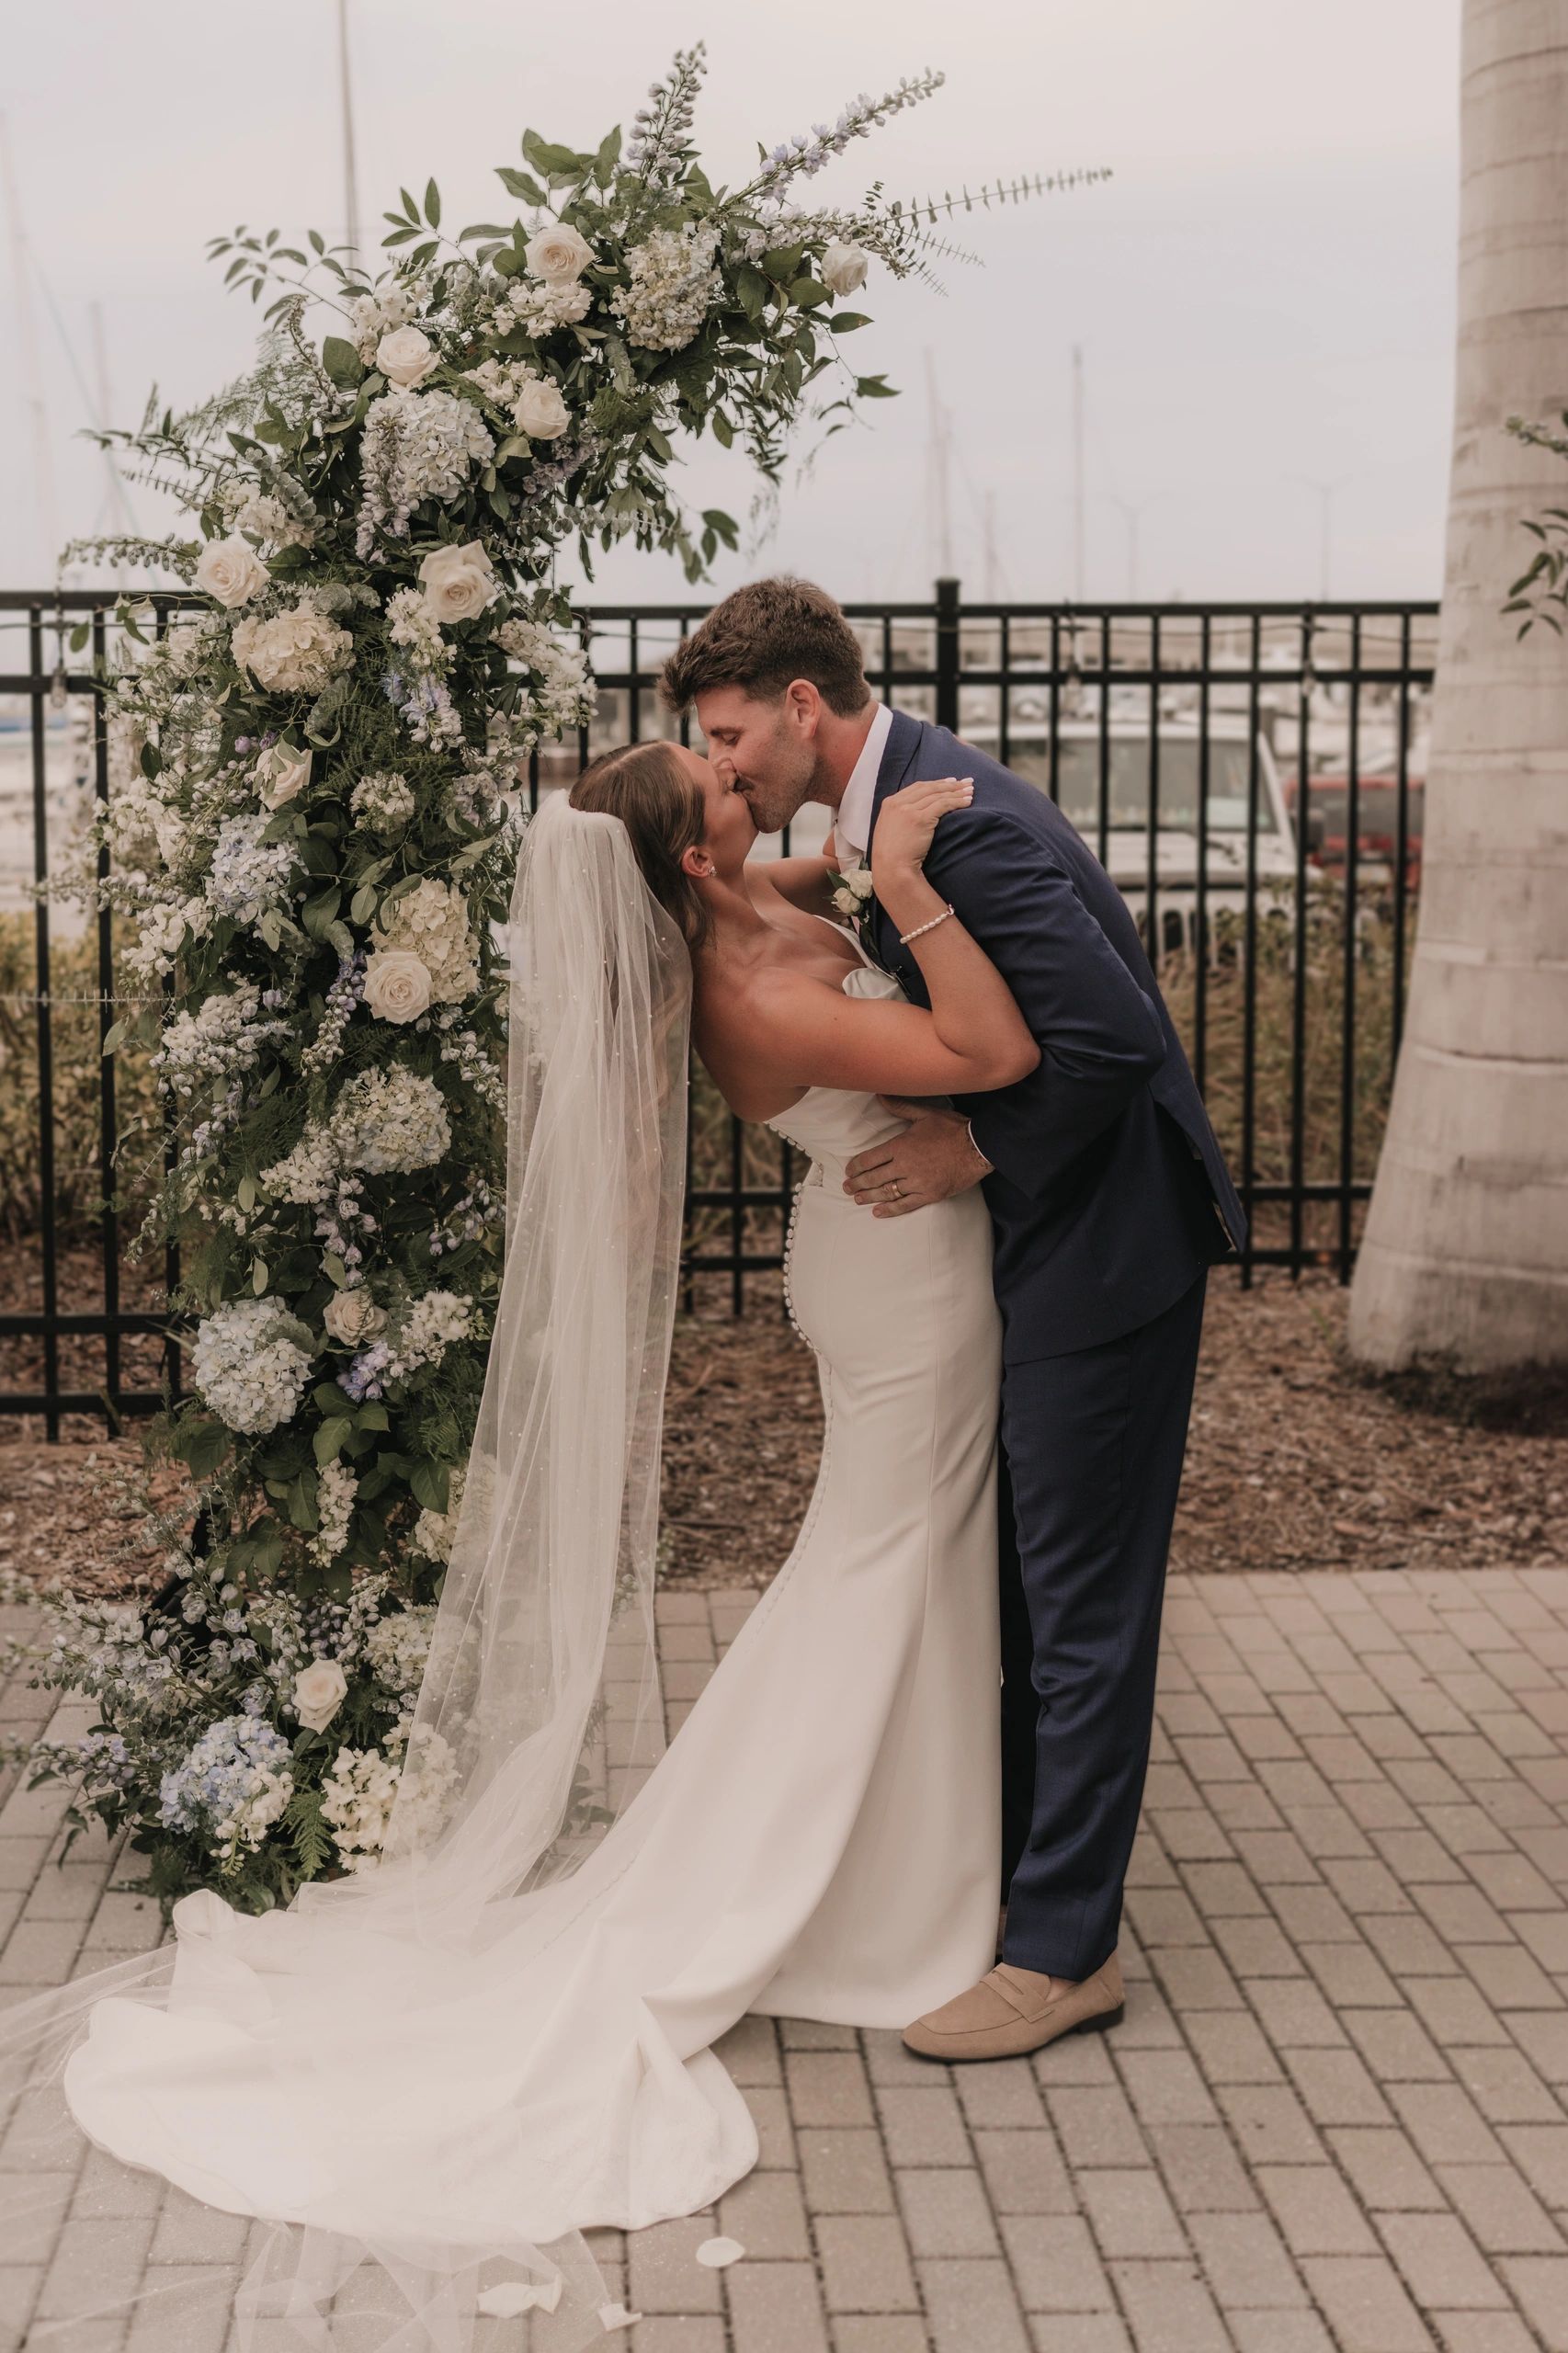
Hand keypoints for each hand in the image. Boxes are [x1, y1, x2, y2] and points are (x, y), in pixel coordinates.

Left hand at [844, 1098, 992, 1217]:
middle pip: (874, 1178)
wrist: (978, 1147)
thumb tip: (880, 1095)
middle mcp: (905, 1166)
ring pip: (887, 1192)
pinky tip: (878, 1212)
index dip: (856, 1166)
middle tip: (847, 1188)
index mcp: (901, 1146)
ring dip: (869, 1197)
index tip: (849, 1171)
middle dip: (858, 1184)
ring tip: (857, 1199)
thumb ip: (899, 1107)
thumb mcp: (925, 1114)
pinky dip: (890, 1210)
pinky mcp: (930, 1195)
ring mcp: (917, 1183)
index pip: (870, 1159)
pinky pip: (905, 1205)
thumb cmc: (952, 1128)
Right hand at [870, 777, 973, 886]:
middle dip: (950, 784)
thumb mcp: (890, 829)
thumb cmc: (892, 856)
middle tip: (966, 782)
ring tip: (971, 790)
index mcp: (890, 803)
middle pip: (930, 788)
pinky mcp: (921, 819)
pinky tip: (968, 802)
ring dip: (957, 792)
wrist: (891, 868)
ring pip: (938, 795)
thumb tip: (916, 811)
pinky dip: (957, 802)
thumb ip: (900, 816)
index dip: (936, 783)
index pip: (917, 787)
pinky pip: (943, 805)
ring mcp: (909, 810)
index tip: (950, 782)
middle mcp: (898, 803)